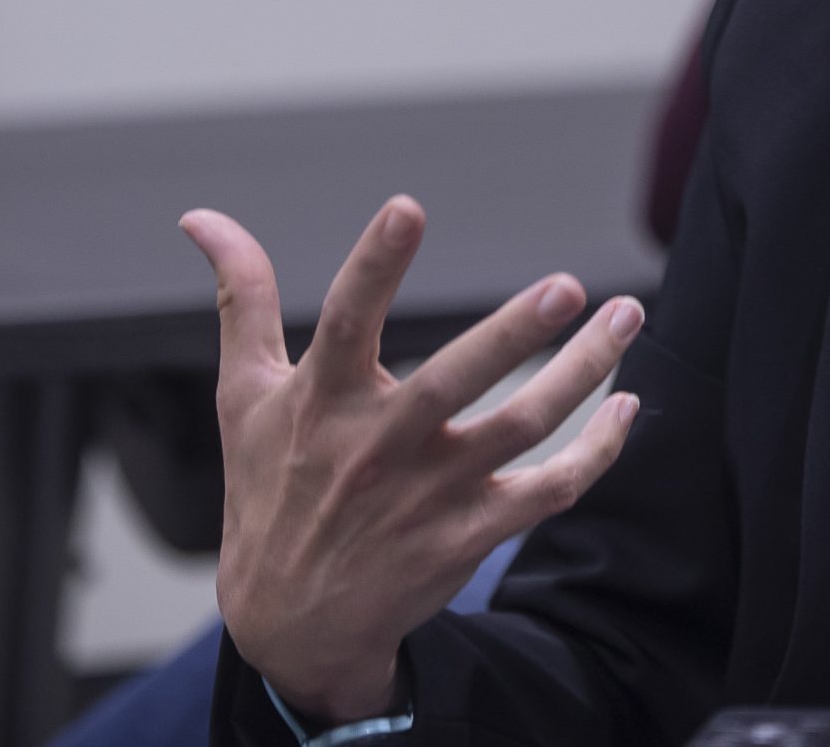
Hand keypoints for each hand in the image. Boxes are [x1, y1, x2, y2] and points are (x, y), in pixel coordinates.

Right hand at [181, 196, 642, 723]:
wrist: (290, 622)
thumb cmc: (270, 488)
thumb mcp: (245, 395)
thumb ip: (243, 299)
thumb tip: (202, 218)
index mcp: (322, 400)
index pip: (347, 320)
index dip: (376, 264)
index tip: (409, 206)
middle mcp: (379, 446)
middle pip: (453, 380)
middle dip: (514, 334)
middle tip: (567, 286)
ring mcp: (430, 493)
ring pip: (521, 426)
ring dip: (584, 372)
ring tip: (628, 315)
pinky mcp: (470, 534)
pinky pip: (549, 489)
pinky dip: (596, 451)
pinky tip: (627, 407)